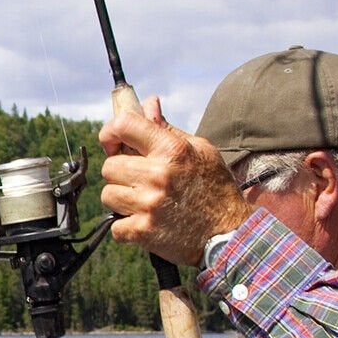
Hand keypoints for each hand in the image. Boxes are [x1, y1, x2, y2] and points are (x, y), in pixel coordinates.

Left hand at [99, 96, 247, 264]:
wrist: (230, 233)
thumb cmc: (214, 188)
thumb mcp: (199, 150)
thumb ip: (167, 129)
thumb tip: (148, 104)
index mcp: (172, 149)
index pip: (123, 125)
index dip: (110, 132)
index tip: (112, 142)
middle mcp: (158, 175)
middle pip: (109, 166)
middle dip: (120, 174)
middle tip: (138, 182)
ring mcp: (149, 205)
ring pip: (108, 195)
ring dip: (121, 200)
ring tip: (143, 203)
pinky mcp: (143, 231)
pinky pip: (115, 226)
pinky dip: (126, 227)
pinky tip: (145, 223)